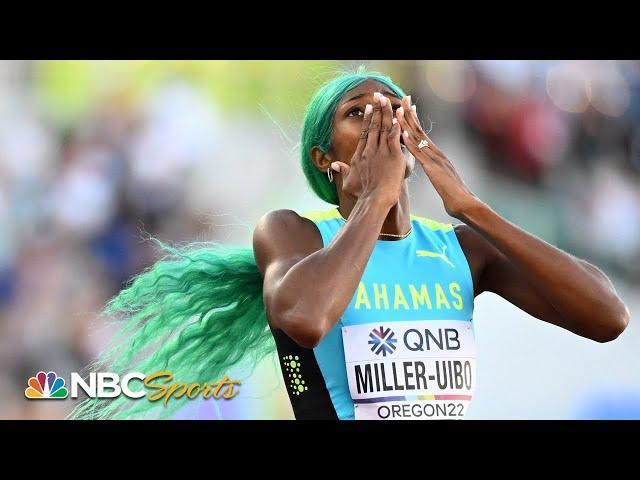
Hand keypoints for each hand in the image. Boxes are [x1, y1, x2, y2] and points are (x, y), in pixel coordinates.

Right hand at [330, 92, 405, 207]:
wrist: (375, 199)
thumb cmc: (363, 194)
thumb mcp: (349, 182)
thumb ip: (342, 171)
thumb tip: (333, 164)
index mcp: (360, 155)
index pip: (364, 133)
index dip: (367, 119)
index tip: (369, 108)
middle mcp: (369, 150)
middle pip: (373, 126)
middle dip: (376, 109)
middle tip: (378, 96)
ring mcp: (381, 152)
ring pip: (384, 128)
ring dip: (386, 112)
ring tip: (387, 100)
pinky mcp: (394, 155)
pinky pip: (395, 136)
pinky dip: (397, 125)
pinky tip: (399, 115)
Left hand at [396, 95, 478, 218]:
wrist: (464, 204)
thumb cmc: (453, 195)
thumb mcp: (441, 178)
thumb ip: (435, 169)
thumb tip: (429, 166)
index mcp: (437, 155)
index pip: (423, 134)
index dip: (414, 120)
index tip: (407, 107)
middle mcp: (437, 153)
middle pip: (420, 130)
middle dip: (411, 114)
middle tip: (404, 98)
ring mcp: (435, 160)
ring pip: (419, 139)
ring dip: (407, 124)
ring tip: (398, 111)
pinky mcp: (433, 169)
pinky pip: (420, 154)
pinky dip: (410, 144)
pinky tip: (402, 135)